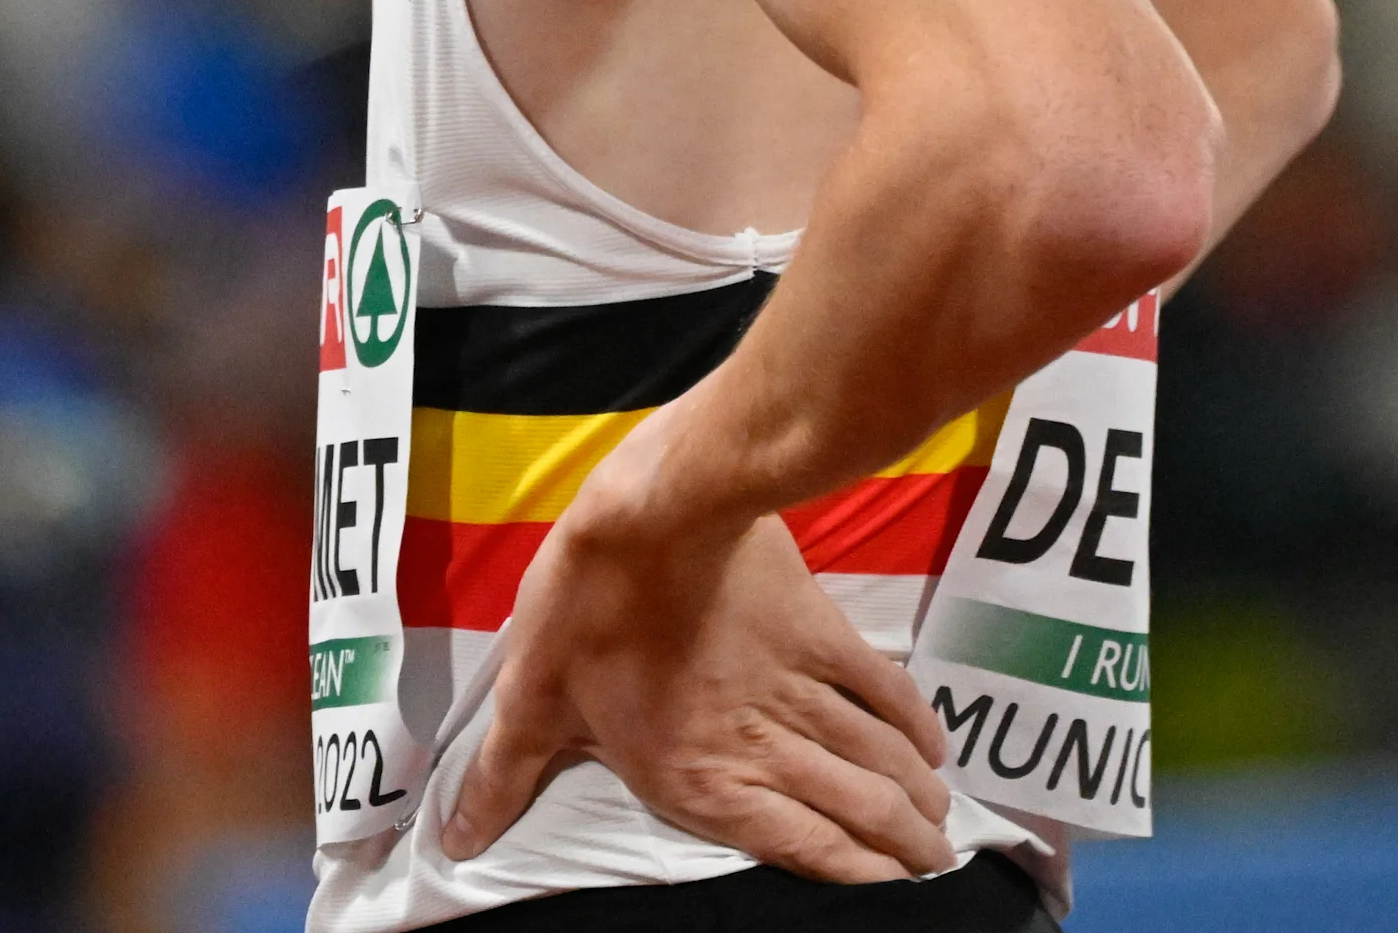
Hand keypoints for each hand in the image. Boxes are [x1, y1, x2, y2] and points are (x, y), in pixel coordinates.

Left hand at [435, 470, 954, 880]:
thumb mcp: (534, 694)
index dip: (856, 875)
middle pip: (857, 810)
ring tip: (940, 826)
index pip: (801, 845)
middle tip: (934, 863)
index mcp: (697, 775)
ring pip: (877, 759)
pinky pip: (882, 689)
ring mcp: (797, 687)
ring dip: (915, 797)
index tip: (893, 888)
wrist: (656, 509)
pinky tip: (932, 746)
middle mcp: (762, 744)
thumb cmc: (585, 604)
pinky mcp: (820, 630)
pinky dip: (914, 721)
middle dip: (903, 846)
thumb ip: (508, 774)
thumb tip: (457, 841)